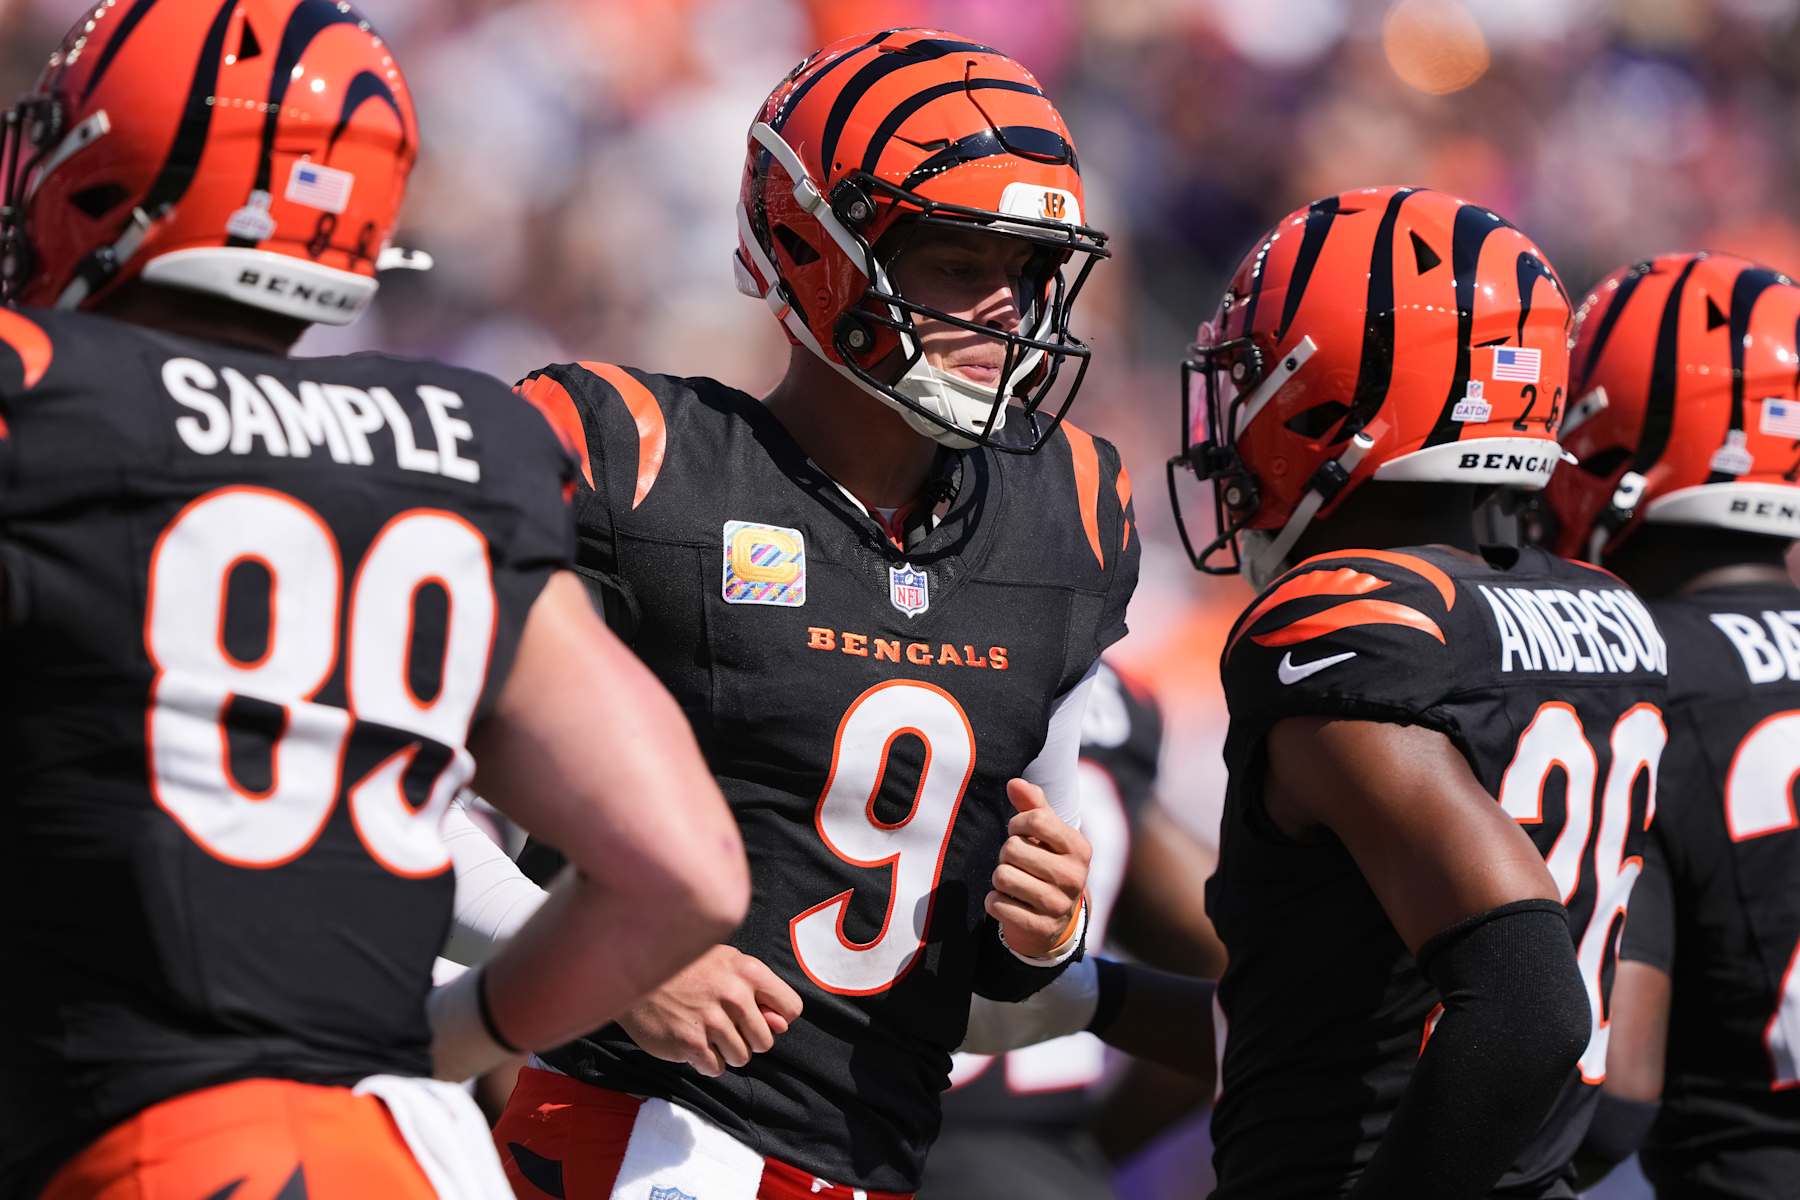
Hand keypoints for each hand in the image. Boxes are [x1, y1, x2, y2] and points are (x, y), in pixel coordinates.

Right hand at [616, 945, 803, 1076]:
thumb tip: (781, 1025)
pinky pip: (715, 1068)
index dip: (778, 1018)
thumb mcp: (726, 963)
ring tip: (705, 1031)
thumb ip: (757, 992)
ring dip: (725, 1051)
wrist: (632, 969)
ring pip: (741, 1058)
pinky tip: (692, 1041)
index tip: (759, 1017)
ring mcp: (711, 1021)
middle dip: (748, 1039)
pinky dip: (705, 1061)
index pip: (792, 1008)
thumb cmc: (684, 965)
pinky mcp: (689, 1043)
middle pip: (765, 1041)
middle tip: (724, 1025)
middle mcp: (734, 995)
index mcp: (748, 971)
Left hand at [985, 778, 1090, 958]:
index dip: (1017, 824)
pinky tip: (1009, 902)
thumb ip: (1033, 805)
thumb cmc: (1047, 862)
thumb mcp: (1046, 832)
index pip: (1035, 820)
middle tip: (1017, 863)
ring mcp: (1059, 905)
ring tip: (1013, 882)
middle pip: (1012, 849)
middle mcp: (1074, 877)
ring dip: (999, 878)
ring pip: (1002, 877)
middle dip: (1006, 854)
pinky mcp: (1040, 928)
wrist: (1056, 918)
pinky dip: (994, 901)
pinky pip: (997, 905)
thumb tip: (1014, 783)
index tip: (1019, 832)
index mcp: (1079, 848)